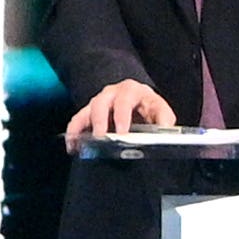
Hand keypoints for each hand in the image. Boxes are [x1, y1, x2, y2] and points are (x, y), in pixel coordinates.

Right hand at [64, 78, 181, 146]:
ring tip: (83, 145)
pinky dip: (73, 133)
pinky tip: (72, 147)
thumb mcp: (160, 111)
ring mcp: (99, 101)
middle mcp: (113, 93)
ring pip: (88, 111)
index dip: (122, 116)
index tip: (122, 133)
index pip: (125, 101)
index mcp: (133, 91)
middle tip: (101, 138)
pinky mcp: (89, 112)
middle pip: (101, 104)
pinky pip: (77, 120)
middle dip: (100, 121)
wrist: (137, 99)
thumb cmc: (149, 108)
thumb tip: (165, 131)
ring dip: (84, 127)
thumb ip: (164, 121)